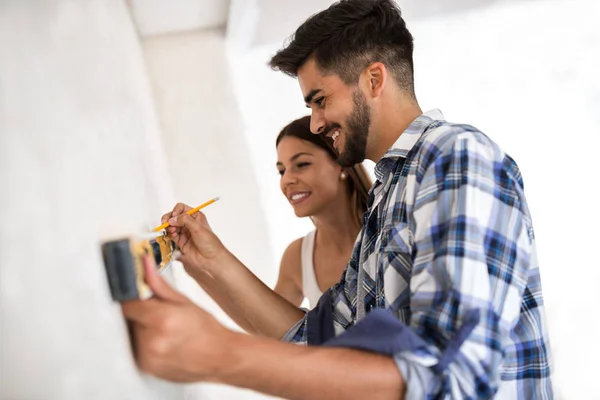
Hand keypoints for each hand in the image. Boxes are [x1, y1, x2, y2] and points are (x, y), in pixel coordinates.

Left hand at [122, 256, 233, 381]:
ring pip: (132, 334)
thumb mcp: (185, 302)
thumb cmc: (207, 330)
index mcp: (162, 319)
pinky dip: (146, 343)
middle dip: (141, 314)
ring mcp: (148, 358)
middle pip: (130, 319)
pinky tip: (164, 341)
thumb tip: (144, 266)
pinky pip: (136, 349)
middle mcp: (152, 341)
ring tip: (165, 329)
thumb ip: (159, 285)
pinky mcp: (146, 368)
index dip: (135, 299)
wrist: (220, 357)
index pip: (128, 304)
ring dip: (142, 329)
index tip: (141, 298)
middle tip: (160, 314)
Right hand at [161, 203, 226, 277]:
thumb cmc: (210, 243)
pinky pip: (171, 235)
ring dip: (169, 227)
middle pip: (174, 217)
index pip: (181, 208)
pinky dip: (169, 234)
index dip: (176, 211)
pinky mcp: (181, 241)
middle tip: (165, 223)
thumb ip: (185, 220)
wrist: (210, 259)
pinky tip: (172, 235)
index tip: (174, 216)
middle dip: (169, 219)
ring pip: (171, 226)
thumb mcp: (198, 227)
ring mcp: (185, 232)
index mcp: (196, 216)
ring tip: (171, 230)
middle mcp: (189, 223)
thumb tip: (173, 218)